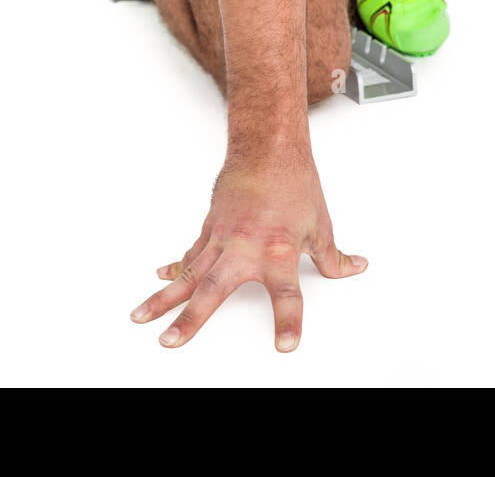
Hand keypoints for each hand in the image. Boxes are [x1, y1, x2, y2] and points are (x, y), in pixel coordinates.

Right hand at [129, 158, 366, 349]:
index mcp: (278, 249)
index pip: (287, 293)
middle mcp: (245, 246)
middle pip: (214, 288)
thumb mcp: (320, 224)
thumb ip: (332, 256)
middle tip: (172, 341)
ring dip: (163, 298)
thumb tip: (353, 267)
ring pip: (189, 273)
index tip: (285, 346)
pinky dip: (174, 268)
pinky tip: (158, 282)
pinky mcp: (210, 228)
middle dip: (191, 318)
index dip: (288, 321)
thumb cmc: (294, 183)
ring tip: (141, 318)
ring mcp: (222, 238)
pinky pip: (190, 254)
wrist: (268, 149)